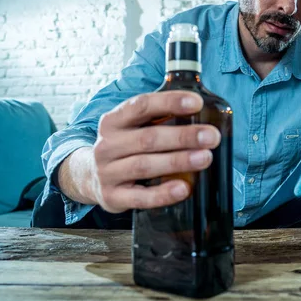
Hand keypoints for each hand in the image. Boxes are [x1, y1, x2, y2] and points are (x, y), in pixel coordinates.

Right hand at [90, 91, 220, 212]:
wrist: (89, 176)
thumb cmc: (126, 146)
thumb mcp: (133, 127)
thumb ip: (159, 117)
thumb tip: (204, 111)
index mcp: (113, 121)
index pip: (141, 105)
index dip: (170, 102)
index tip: (197, 103)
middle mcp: (107, 145)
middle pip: (148, 138)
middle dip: (183, 136)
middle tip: (212, 136)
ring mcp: (107, 172)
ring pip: (144, 166)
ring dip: (178, 161)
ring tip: (205, 158)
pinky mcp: (112, 197)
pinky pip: (140, 197)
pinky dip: (163, 194)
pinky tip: (183, 189)